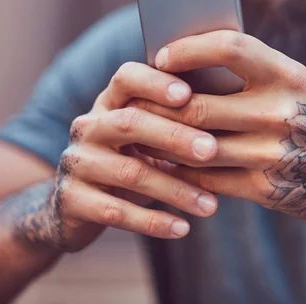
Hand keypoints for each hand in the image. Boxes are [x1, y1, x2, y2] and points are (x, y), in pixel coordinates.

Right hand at [6, 63, 219, 251]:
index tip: (188, 94)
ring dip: (175, 189)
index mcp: (109, 103)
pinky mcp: (71, 200)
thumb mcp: (145, 137)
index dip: (155, 83)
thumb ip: (174, 122)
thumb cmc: (129, 160)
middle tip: (213, 150)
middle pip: (130, 123)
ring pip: (129, 172)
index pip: (127, 78)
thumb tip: (233, 116)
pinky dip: (153, 222)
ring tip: (211, 206)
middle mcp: (88, 126)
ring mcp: (76, 162)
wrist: (74, 205)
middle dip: (174, 136)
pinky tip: (182, 228)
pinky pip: (115, 211)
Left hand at [132, 31, 305, 228]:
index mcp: (291, 76)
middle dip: (158, 105)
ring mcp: (275, 154)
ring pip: (197, 148)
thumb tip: (188, 66)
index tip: (161, 56)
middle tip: (135, 101)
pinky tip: (167, 164)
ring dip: (163, 143)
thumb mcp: (299, 84)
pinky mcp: (268, 190)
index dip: (188, 48)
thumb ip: (254, 74)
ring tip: (142, 134)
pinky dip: (182, 172)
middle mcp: (283, 113)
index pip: (230, 48)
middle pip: (198, 106)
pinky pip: (209, 180)